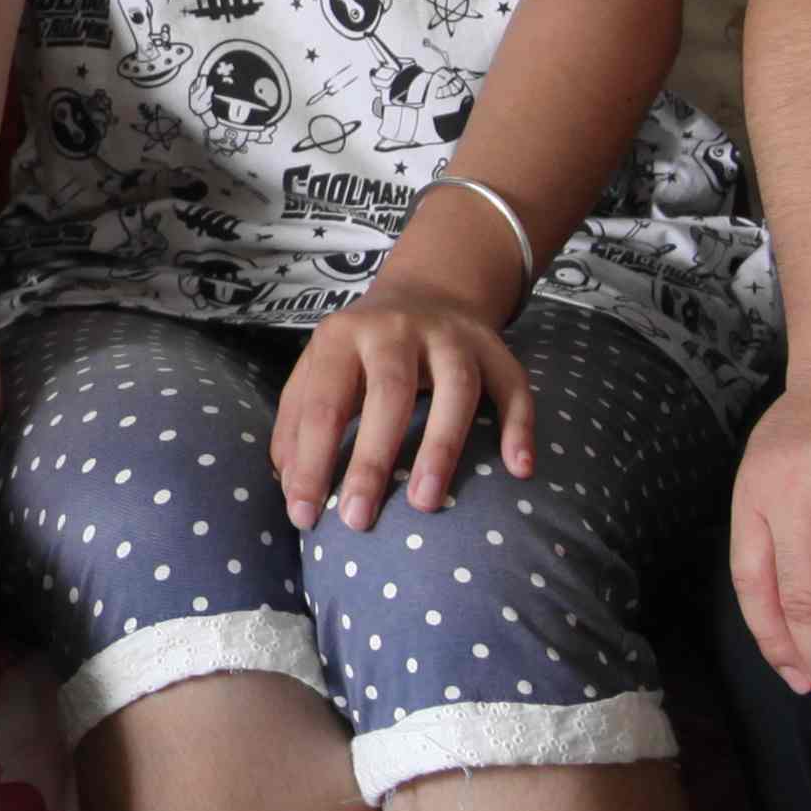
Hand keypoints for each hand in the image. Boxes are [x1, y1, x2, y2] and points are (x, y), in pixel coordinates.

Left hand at [275, 287, 532, 535]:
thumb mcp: (318, 370)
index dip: (312, 462)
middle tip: (358, 519)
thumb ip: (297, 422)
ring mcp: (451, 337)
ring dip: (441, 446)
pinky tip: (519, 469)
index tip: (304, 517)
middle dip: (371, 459)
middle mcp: (397, 329)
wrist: (426, 291)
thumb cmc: (361, 353)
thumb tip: (291, 487)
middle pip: (389, 392)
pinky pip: (514, 387)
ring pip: (456, 388)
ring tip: (425, 503)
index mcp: (343, 336)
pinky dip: (519, 426)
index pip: (323, 404)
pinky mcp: (495, 350)